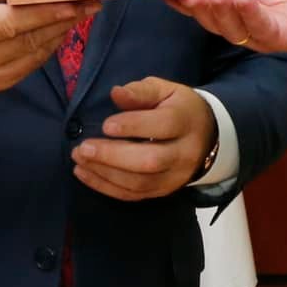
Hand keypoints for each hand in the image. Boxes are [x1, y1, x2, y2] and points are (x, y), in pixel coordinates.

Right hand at [0, 0, 96, 95]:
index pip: (12, 21)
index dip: (46, 10)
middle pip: (28, 38)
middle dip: (63, 17)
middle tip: (91, 0)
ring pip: (34, 52)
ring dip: (61, 30)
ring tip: (83, 10)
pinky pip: (31, 64)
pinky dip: (48, 45)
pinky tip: (61, 28)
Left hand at [71, 77, 215, 201]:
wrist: (207, 136)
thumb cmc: (179, 108)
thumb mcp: (165, 90)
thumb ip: (141, 92)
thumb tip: (116, 93)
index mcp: (185, 121)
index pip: (163, 126)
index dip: (133, 126)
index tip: (106, 125)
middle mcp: (183, 153)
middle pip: (150, 160)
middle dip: (113, 156)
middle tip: (83, 148)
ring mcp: (174, 177)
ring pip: (140, 183)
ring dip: (105, 174)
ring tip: (79, 160)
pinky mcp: (163, 191)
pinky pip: (134, 195)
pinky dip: (106, 187)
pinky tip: (85, 174)